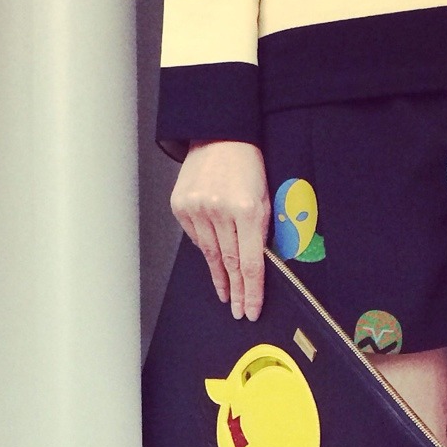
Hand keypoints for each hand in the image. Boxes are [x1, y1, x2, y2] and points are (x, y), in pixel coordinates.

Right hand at [170, 139, 269, 319]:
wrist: (219, 134)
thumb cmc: (248, 165)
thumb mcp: (265, 198)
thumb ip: (261, 232)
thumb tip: (255, 268)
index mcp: (247, 209)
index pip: (250, 263)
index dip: (252, 291)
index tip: (252, 310)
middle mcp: (220, 211)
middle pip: (230, 264)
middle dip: (237, 292)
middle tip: (240, 311)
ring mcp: (197, 209)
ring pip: (211, 255)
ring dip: (221, 277)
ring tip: (227, 295)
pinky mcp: (181, 206)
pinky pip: (196, 238)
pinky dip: (207, 249)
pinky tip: (214, 258)